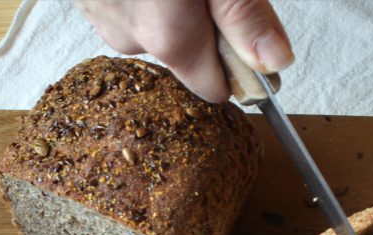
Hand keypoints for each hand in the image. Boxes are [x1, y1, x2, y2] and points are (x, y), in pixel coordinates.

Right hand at [73, 0, 292, 101]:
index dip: (238, 65)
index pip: (214, 88)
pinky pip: (124, 5)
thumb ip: (244, 15)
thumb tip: (272, 61)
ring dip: (170, 2)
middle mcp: (127, 37)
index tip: (249, 32)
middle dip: (203, 20)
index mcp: (167, 36)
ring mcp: (99, 14)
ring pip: (153, 26)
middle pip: (185, 53)